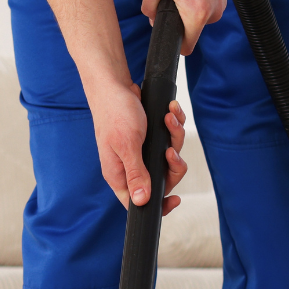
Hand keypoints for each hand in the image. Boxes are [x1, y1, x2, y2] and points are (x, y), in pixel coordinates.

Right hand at [84, 84, 189, 212]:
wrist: (113, 84)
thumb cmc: (114, 113)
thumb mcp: (127, 145)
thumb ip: (136, 174)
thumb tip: (141, 202)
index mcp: (120, 175)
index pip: (138, 202)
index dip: (158, 204)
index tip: (175, 199)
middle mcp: (131, 166)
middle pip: (162, 179)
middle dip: (173, 163)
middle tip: (170, 150)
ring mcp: (142, 151)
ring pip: (169, 156)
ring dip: (174, 136)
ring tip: (169, 118)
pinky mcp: (151, 137)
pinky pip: (170, 137)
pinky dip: (174, 124)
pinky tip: (170, 111)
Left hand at [142, 0, 235, 54]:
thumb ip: (149, 5)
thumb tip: (151, 18)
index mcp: (197, 14)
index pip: (185, 47)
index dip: (171, 42)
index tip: (164, 30)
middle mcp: (213, 14)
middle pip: (189, 30)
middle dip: (176, 17)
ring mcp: (220, 5)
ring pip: (196, 16)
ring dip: (185, 4)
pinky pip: (203, 5)